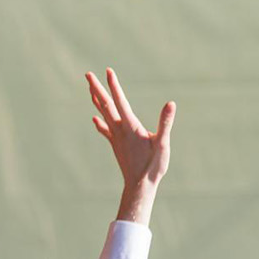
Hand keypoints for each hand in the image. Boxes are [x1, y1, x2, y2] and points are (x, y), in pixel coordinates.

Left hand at [85, 68, 176, 224]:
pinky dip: (100, 122)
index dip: (114, 85)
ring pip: (103, 115)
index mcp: (131, 127)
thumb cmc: (152, 166)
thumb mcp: (163, 143)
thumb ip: (165, 123)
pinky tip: (95, 119)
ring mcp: (116, 138)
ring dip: (96, 100)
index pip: (120, 101)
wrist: (139, 187)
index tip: (108, 71)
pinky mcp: (116, 146)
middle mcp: (119, 130)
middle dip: (97, 88)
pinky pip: (106, 130)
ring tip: (90, 89)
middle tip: (87, 74)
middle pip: (105, 105)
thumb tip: (171, 104)